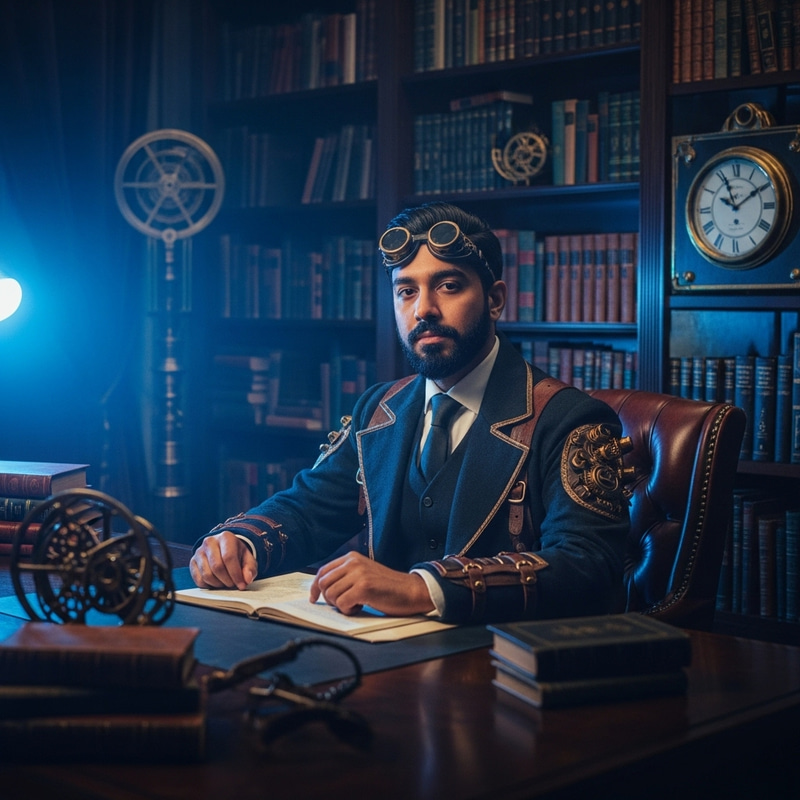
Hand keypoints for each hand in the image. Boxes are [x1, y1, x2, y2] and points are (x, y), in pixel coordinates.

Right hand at [190, 531, 257, 589]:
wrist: (223, 548)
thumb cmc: (236, 554)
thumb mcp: (248, 558)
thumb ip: (250, 568)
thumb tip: (247, 579)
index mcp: (226, 537)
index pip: (229, 557)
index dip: (236, 574)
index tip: (241, 585)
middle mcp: (210, 542)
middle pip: (217, 567)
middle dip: (227, 580)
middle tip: (233, 584)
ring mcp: (199, 551)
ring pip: (207, 575)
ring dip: (218, 584)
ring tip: (225, 582)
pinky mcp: (192, 562)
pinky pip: (199, 580)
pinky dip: (209, 585)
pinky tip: (216, 582)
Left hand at [309, 552, 434, 616]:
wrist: (411, 590)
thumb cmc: (388, 586)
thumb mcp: (364, 573)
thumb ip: (346, 576)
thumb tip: (322, 589)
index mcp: (352, 557)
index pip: (323, 571)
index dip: (314, 586)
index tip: (314, 598)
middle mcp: (353, 562)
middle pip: (323, 584)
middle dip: (329, 599)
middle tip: (345, 603)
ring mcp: (358, 574)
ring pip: (331, 595)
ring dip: (341, 605)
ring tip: (357, 603)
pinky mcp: (364, 587)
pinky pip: (342, 603)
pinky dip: (348, 610)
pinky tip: (361, 606)